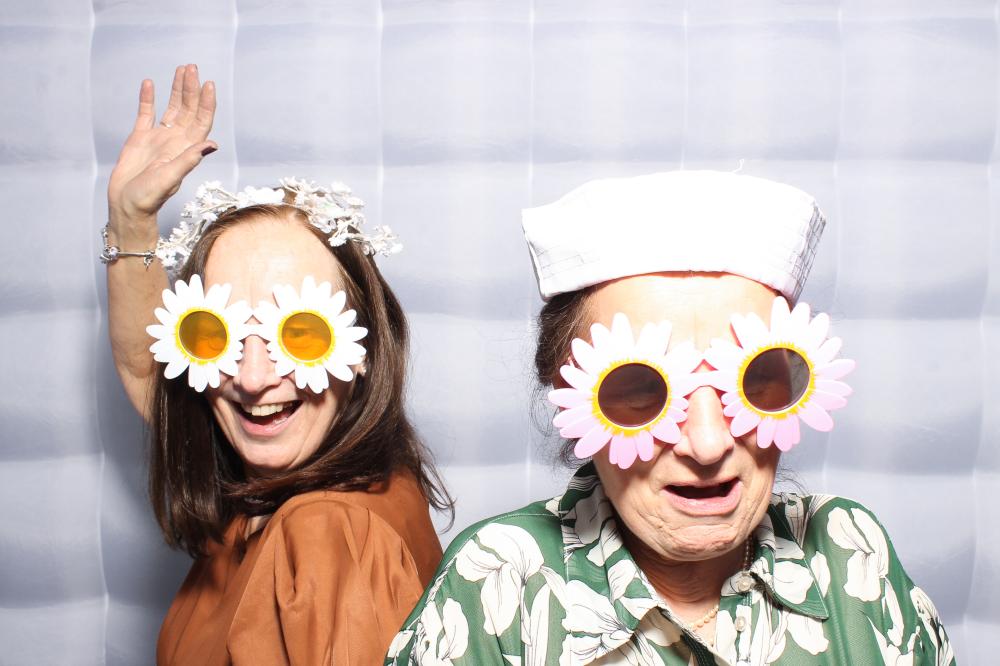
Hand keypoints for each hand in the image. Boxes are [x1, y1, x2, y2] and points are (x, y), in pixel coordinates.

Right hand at [108, 64, 217, 233]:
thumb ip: (189, 159)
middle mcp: (175, 141)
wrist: (126, 205)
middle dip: (191, 89)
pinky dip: (148, 98)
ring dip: (176, 90)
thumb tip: (212, 143)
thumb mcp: (170, 177)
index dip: (206, 103)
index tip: (208, 83)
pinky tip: (150, 83)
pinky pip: (146, 114)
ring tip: (181, 69)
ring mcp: (158, 139)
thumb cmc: (150, 197)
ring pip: (171, 108)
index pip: (201, 121)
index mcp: (186, 149)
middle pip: (188, 110)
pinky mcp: (140, 139)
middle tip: (191, 67)